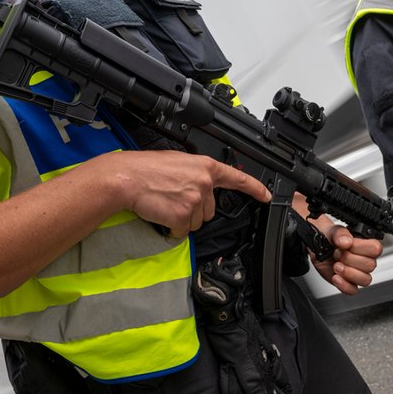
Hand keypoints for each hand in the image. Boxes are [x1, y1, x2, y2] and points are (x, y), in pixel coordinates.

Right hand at [106, 150, 270, 237]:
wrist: (127, 178)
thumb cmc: (146, 169)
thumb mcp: (178, 163)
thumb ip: (196, 175)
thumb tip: (201, 189)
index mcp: (205, 167)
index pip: (237, 178)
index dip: (255, 188)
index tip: (266, 196)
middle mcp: (205, 183)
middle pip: (210, 210)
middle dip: (194, 209)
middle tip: (173, 198)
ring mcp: (196, 200)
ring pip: (196, 221)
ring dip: (182, 218)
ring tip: (165, 203)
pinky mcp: (184, 216)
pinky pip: (182, 230)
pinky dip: (172, 227)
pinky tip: (162, 213)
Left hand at [311, 225, 382, 294]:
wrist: (317, 246)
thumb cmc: (328, 237)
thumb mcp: (332, 230)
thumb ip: (340, 233)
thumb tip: (347, 242)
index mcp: (365, 244)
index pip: (375, 249)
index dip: (360, 248)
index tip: (347, 245)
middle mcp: (364, 259)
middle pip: (370, 265)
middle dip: (349, 259)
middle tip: (337, 254)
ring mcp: (357, 272)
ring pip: (365, 280)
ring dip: (349, 273)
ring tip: (336, 266)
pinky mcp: (348, 283)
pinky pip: (353, 290)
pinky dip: (344, 285)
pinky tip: (335, 277)